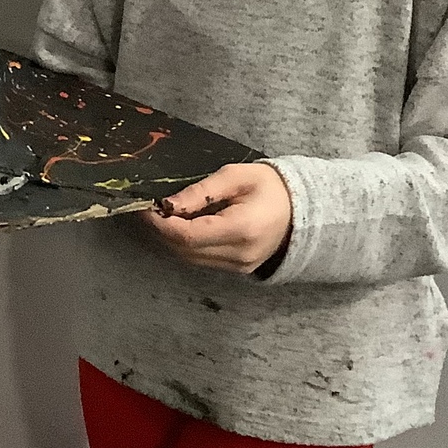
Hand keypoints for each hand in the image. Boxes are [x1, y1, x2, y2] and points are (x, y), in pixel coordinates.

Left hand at [142, 162, 292, 275]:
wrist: (302, 211)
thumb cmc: (271, 187)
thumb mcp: (236, 176)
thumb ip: (201, 191)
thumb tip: (168, 203)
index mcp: (241, 229)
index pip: (187, 236)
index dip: (161, 223)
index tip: (146, 206)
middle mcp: (238, 255)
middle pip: (183, 251)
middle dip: (160, 231)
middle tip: (147, 208)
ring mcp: (238, 267)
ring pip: (188, 259)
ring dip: (169, 239)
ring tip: (161, 215)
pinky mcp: (236, 270)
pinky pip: (200, 260)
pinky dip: (184, 245)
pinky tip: (181, 226)